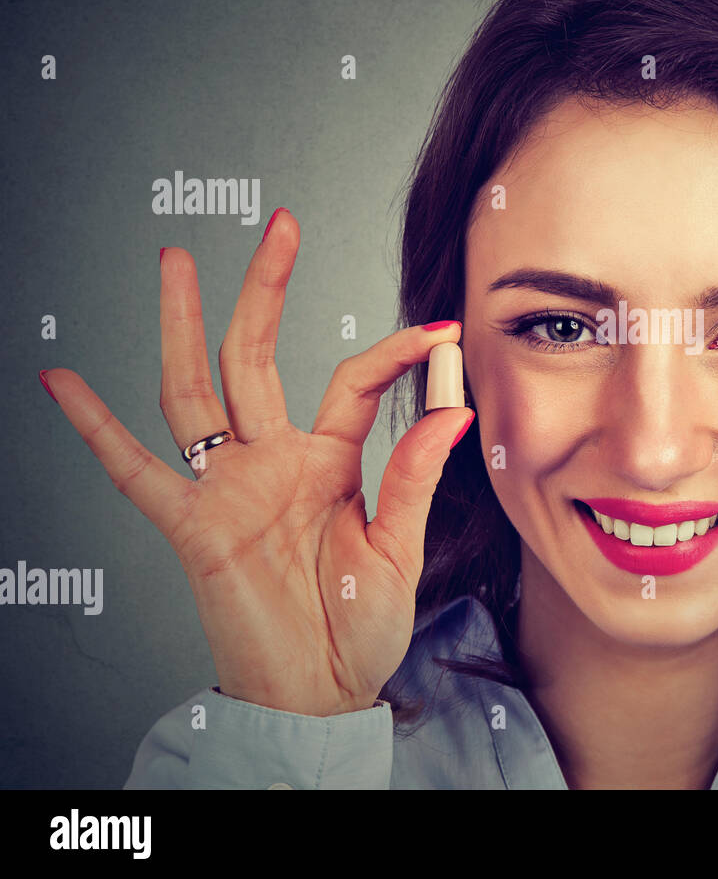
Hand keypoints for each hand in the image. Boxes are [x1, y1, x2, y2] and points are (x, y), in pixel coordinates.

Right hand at [40, 210, 473, 715]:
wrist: (321, 690)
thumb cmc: (361, 627)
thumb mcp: (401, 549)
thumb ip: (414, 478)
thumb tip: (453, 410)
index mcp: (331, 462)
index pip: (355, 381)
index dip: (397, 354)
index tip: (441, 331)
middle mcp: (275, 461)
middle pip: (259, 357)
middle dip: (267, 291)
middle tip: (278, 225)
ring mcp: (229, 488)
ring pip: (196, 390)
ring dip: (185, 327)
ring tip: (177, 265)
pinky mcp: (193, 526)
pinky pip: (136, 473)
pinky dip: (98, 431)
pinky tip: (65, 384)